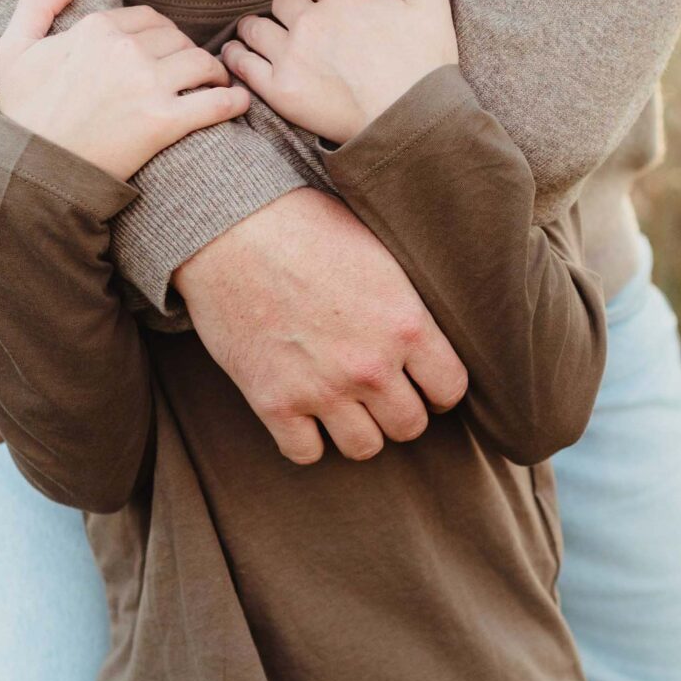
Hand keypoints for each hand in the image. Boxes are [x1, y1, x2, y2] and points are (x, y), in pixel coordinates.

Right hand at [0, 0, 248, 179]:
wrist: (35, 171)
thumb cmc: (23, 114)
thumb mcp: (12, 52)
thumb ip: (36, 5)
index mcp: (96, 28)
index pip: (148, 18)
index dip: (160, 34)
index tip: (164, 52)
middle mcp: (125, 50)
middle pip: (178, 38)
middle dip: (186, 52)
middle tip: (191, 71)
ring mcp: (147, 85)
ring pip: (202, 62)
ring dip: (213, 72)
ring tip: (215, 84)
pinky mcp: (164, 122)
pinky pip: (215, 102)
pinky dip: (233, 100)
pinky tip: (239, 102)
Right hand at [175, 189, 468, 464]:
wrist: (230, 228)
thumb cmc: (306, 227)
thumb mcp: (378, 254)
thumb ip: (407, 304)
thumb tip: (429, 333)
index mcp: (406, 324)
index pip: (450, 389)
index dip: (438, 390)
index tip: (423, 384)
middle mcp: (371, 366)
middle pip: (409, 426)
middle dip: (398, 411)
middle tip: (379, 392)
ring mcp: (322, 389)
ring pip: (364, 448)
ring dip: (356, 430)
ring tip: (343, 405)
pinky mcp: (274, 403)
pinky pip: (306, 453)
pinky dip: (306, 439)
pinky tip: (303, 412)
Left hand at [223, 0, 458, 143]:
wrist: (413, 120)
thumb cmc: (426, 65)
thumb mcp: (432, 2)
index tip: (332, 15)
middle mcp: (312, 20)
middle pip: (285, 1)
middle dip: (291, 10)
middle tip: (298, 28)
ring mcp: (292, 54)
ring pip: (255, 27)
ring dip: (256, 28)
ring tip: (257, 36)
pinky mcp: (279, 89)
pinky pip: (242, 63)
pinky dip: (235, 55)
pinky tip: (236, 53)